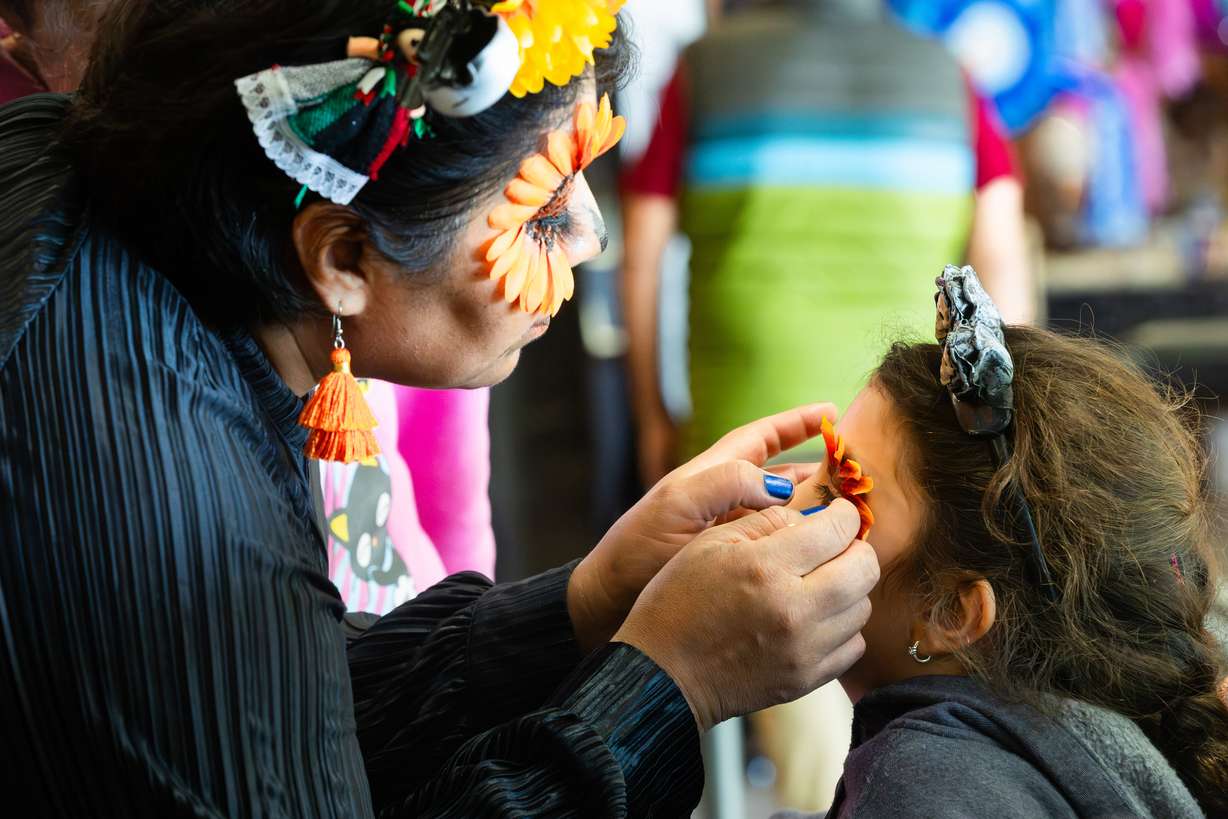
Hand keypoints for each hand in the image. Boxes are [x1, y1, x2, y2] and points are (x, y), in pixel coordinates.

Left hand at [568, 404, 835, 651]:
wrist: (609, 607)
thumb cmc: (635, 553)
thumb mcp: (676, 507)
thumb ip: (725, 484)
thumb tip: (781, 486)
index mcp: (708, 477)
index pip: (760, 440)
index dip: (795, 424)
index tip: (832, 412)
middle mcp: (724, 503)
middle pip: (781, 476)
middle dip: (820, 470)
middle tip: (861, 473)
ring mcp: (731, 536)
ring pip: (785, 514)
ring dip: (819, 510)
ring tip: (855, 512)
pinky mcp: (735, 569)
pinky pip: (778, 548)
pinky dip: (804, 545)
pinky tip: (828, 556)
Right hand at [614, 500, 877, 730]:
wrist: (662, 675)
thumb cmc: (678, 601)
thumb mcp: (709, 543)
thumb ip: (764, 521)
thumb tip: (809, 517)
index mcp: (765, 567)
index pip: (837, 529)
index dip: (844, 514)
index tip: (838, 513)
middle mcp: (793, 609)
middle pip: (865, 568)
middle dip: (856, 548)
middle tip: (837, 546)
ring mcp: (804, 649)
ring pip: (862, 607)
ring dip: (849, 588)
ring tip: (821, 583)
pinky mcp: (807, 678)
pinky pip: (853, 645)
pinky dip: (843, 627)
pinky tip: (815, 618)